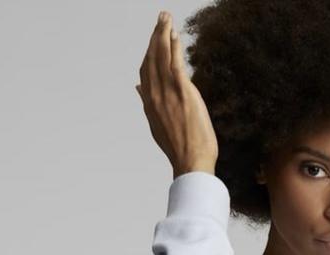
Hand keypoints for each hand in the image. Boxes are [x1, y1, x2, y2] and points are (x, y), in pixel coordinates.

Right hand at [135, 11, 217, 177]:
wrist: (191, 162)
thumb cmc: (180, 148)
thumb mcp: (157, 125)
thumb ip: (148, 104)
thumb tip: (139, 88)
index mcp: (149, 103)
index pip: (145, 70)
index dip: (148, 51)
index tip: (153, 37)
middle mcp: (155, 95)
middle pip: (151, 58)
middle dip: (155, 35)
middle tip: (161, 18)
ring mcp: (168, 93)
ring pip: (162, 56)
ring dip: (164, 34)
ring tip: (167, 19)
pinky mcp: (183, 93)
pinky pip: (176, 63)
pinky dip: (174, 47)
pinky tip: (175, 35)